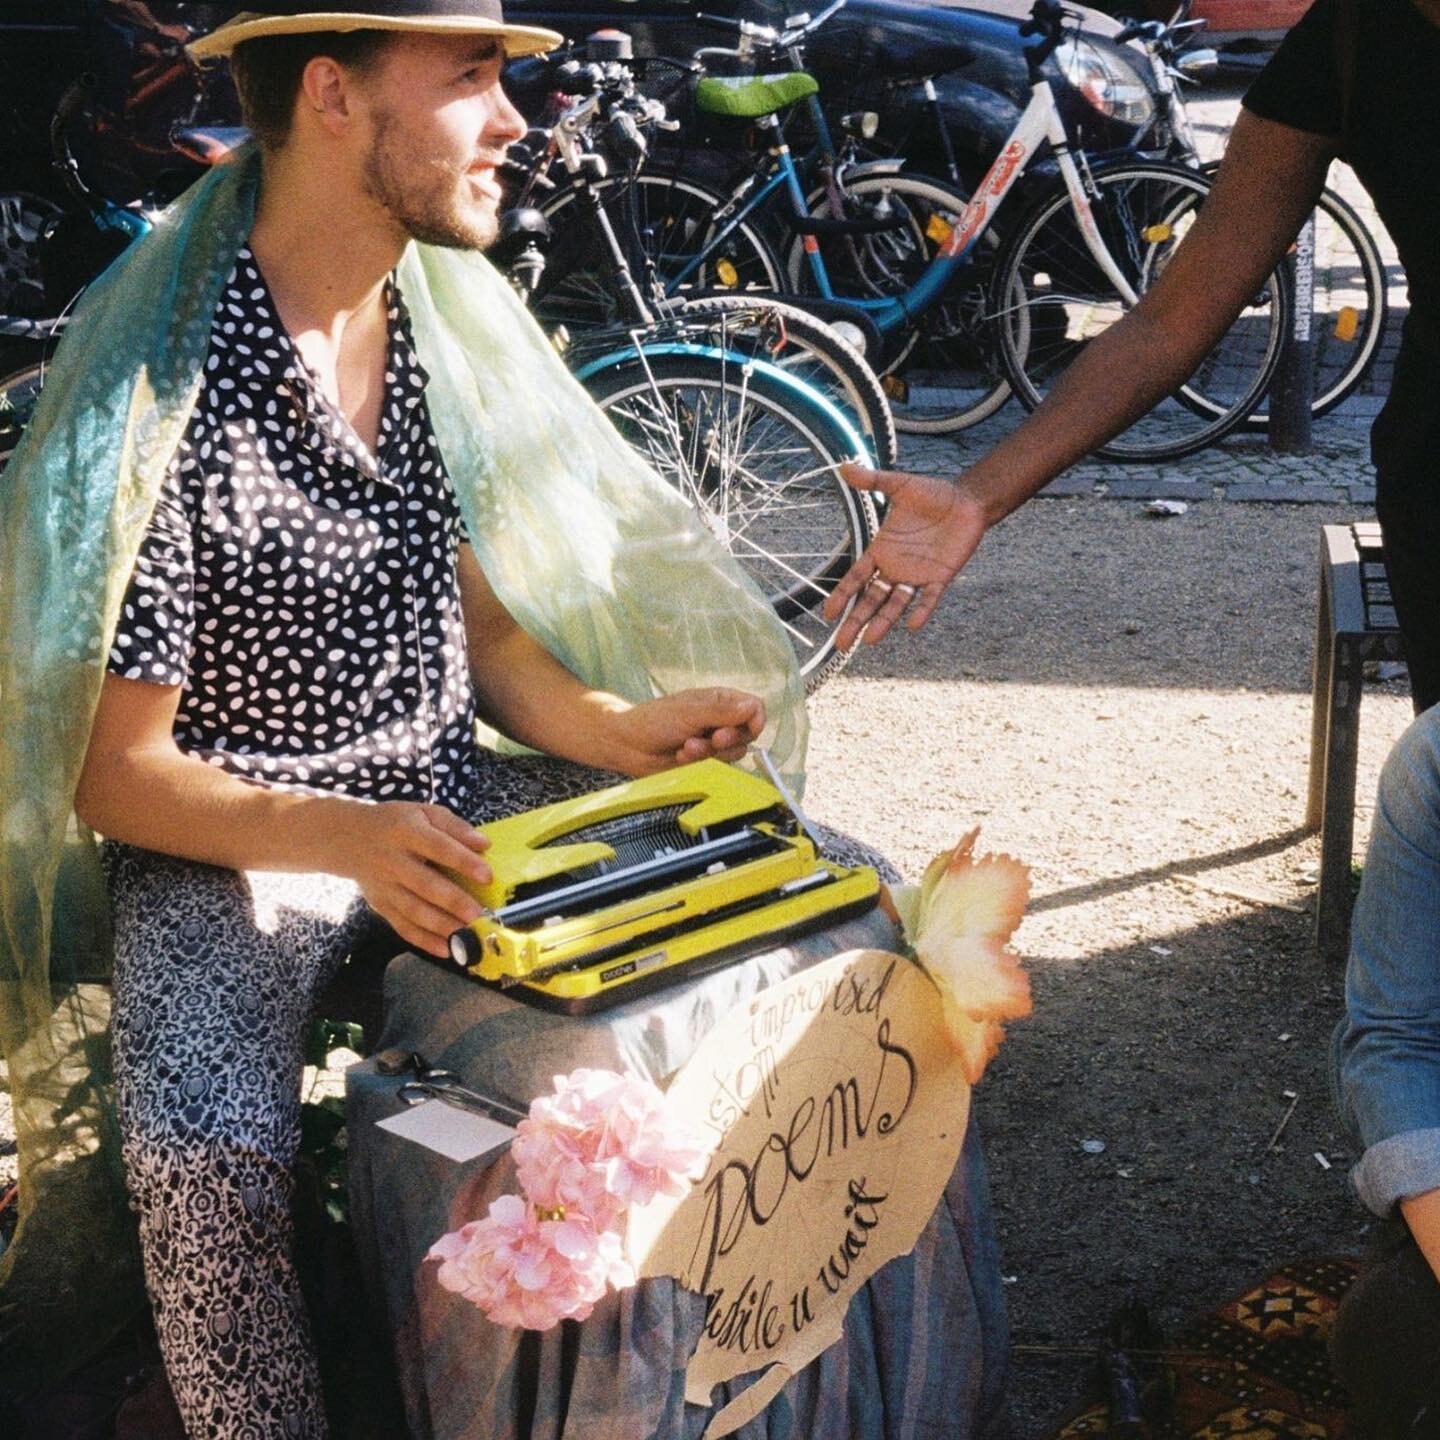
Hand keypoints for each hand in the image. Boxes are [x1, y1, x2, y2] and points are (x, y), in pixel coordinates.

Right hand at [328, 800, 491, 958]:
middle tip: (478, 915)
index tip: (487, 876)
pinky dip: (424, 941)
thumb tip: (484, 844)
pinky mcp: (381, 905)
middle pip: (425, 884)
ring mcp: (385, 886)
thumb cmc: (397, 823)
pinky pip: (403, 926)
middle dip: (453, 902)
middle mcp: (393, 861)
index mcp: (407, 832)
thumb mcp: (424, 812)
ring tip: (467, 935)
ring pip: (414, 910)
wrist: (348, 838)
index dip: (462, 862)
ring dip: (441, 926)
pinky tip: (445, 949)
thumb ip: (455, 827)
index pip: (438, 847)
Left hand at [605, 688, 766, 774]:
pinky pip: (717, 768)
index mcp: (720, 701)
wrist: (627, 744)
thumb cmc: (654, 720)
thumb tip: (752, 707)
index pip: (754, 708)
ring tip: (686, 747)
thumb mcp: (690, 711)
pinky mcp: (705, 763)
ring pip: (733, 754)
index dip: (755, 720)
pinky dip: (700, 763)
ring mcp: (713, 744)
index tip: (746, 729)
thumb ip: (722, 711)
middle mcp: (721, 721)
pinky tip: (680, 756)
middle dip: (729, 739)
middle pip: (748, 734)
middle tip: (713, 738)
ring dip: (710, 752)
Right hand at [822, 462, 988, 648]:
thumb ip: (873, 481)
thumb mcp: (900, 486)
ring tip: (870, 641)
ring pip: (895, 605)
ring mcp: (917, 575)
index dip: (842, 595)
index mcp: (881, 551)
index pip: (856, 578)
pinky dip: (921, 610)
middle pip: (870, 600)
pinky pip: (928, 598)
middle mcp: (895, 568)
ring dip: (883, 622)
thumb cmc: (932, 494)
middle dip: (856, 621)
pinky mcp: (940, 577)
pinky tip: (913, 625)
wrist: (966, 500)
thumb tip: (844, 466)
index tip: (828, 613)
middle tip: (841, 644)